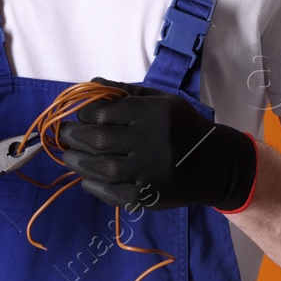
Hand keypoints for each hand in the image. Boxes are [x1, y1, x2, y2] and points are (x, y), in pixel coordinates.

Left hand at [56, 77, 256, 212]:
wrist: (214, 164)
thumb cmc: (182, 126)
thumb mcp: (161, 100)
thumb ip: (125, 92)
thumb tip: (90, 85)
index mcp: (154, 114)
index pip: (104, 113)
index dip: (85, 114)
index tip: (81, 115)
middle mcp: (152, 142)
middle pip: (99, 139)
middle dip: (74, 136)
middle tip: (65, 135)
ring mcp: (150, 172)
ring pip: (102, 167)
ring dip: (78, 161)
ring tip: (68, 156)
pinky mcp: (150, 196)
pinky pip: (114, 193)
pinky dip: (95, 186)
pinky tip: (87, 178)